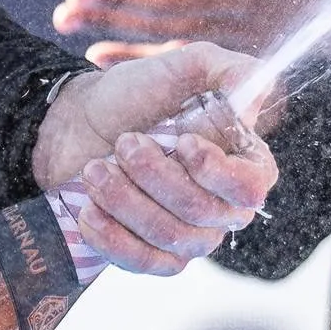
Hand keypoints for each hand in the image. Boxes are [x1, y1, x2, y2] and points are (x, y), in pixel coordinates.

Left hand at [29, 39, 276, 274]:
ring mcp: (191, 236)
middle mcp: (223, 205)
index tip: (182, 142)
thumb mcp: (181, 66)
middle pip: (201, 211)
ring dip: (124, 199)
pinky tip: (89, 210)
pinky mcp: (154, 256)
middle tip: (123, 143)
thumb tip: (252, 92)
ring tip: (95, 168)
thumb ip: (226, 69)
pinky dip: (112, 237)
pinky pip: (145, 263)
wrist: (78, 123)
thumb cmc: (136, 95)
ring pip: (169, 236)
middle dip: (154, 174)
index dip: (217, 172)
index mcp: (241, 161)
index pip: (251, 186)